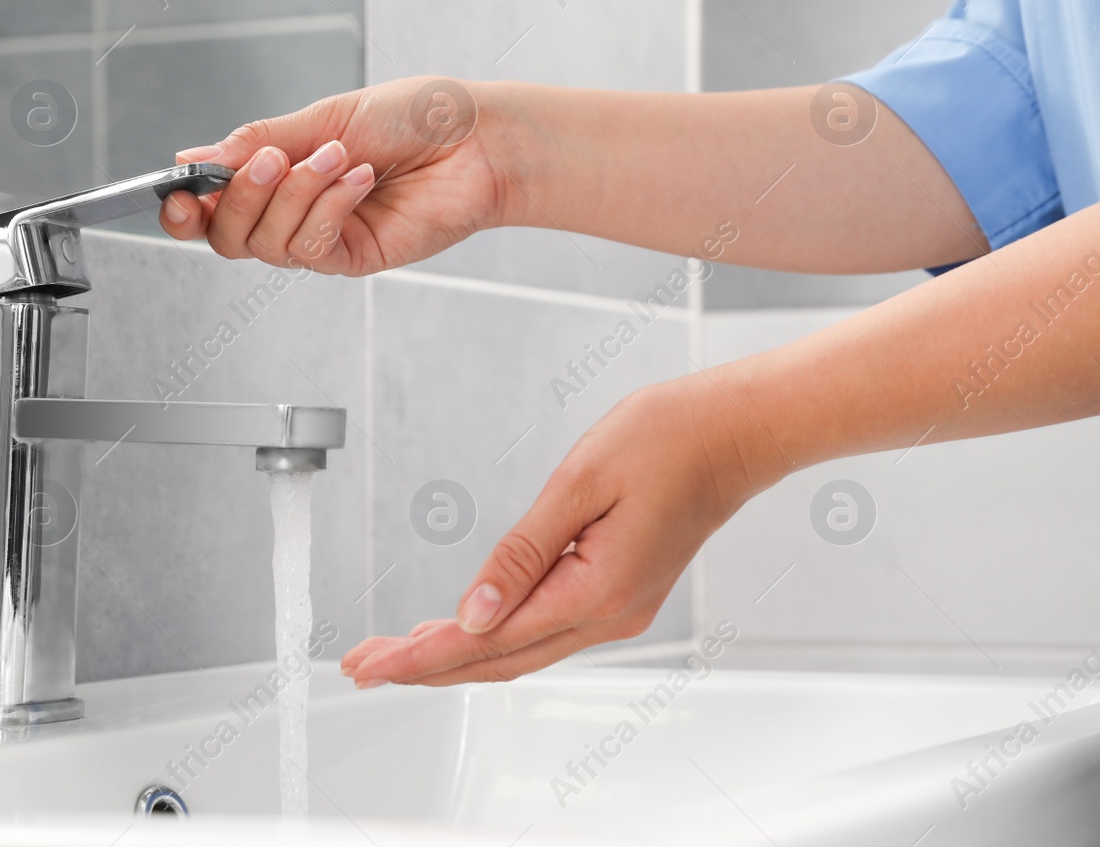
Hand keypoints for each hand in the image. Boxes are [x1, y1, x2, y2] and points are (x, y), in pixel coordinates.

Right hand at [160, 77, 514, 274]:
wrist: (475, 137)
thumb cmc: (413, 117)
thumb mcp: (325, 117)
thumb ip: (258, 141)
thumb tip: (193, 157)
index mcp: (279, 174)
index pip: (211, 206)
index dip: (182, 207)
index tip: (174, 191)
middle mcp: (294, 212)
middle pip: (226, 236)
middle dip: (241, 197)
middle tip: (274, 159)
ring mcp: (324, 238)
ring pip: (266, 244)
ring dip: (297, 194)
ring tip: (339, 155)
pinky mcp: (355, 259)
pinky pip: (312, 249)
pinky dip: (329, 208)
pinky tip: (361, 178)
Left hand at [340, 376, 773, 686]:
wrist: (736, 432)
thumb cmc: (670, 439)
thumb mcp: (580, 481)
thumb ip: (521, 552)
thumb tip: (473, 612)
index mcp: (597, 591)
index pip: (488, 639)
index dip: (422, 654)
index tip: (371, 663)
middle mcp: (610, 614)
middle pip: (499, 660)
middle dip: (425, 665)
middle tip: (363, 665)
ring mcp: (619, 609)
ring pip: (521, 651)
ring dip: (457, 655)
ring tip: (397, 652)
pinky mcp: (621, 594)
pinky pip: (546, 631)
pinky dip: (497, 638)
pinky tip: (467, 631)